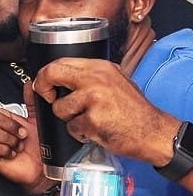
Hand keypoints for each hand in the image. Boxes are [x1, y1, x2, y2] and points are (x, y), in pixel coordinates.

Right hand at [0, 87, 48, 192]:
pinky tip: (12, 155)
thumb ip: (31, 101)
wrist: (44, 166)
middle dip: (11, 125)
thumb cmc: (40, 145)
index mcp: (2, 119)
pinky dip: (6, 150)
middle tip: (22, 135)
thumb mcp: (36, 119)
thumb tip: (30, 84)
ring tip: (18, 147)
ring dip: (11, 140)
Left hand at [33, 57, 180, 164]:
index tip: (43, 86)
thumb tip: (60, 79)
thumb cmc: (133, 111)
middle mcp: (96, 78)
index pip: (60, 62)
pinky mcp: (92, 119)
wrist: (152, 132)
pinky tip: (96, 130)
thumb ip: (90, 78)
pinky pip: (71, 127)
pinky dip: (80, 133)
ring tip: (89, 120)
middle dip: (43, 88)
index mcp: (100, 67)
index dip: (45, 75)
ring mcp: (94, 98)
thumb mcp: (114, 82)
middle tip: (50, 99)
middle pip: (52, 74)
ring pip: (59, 108)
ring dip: (69, 119)